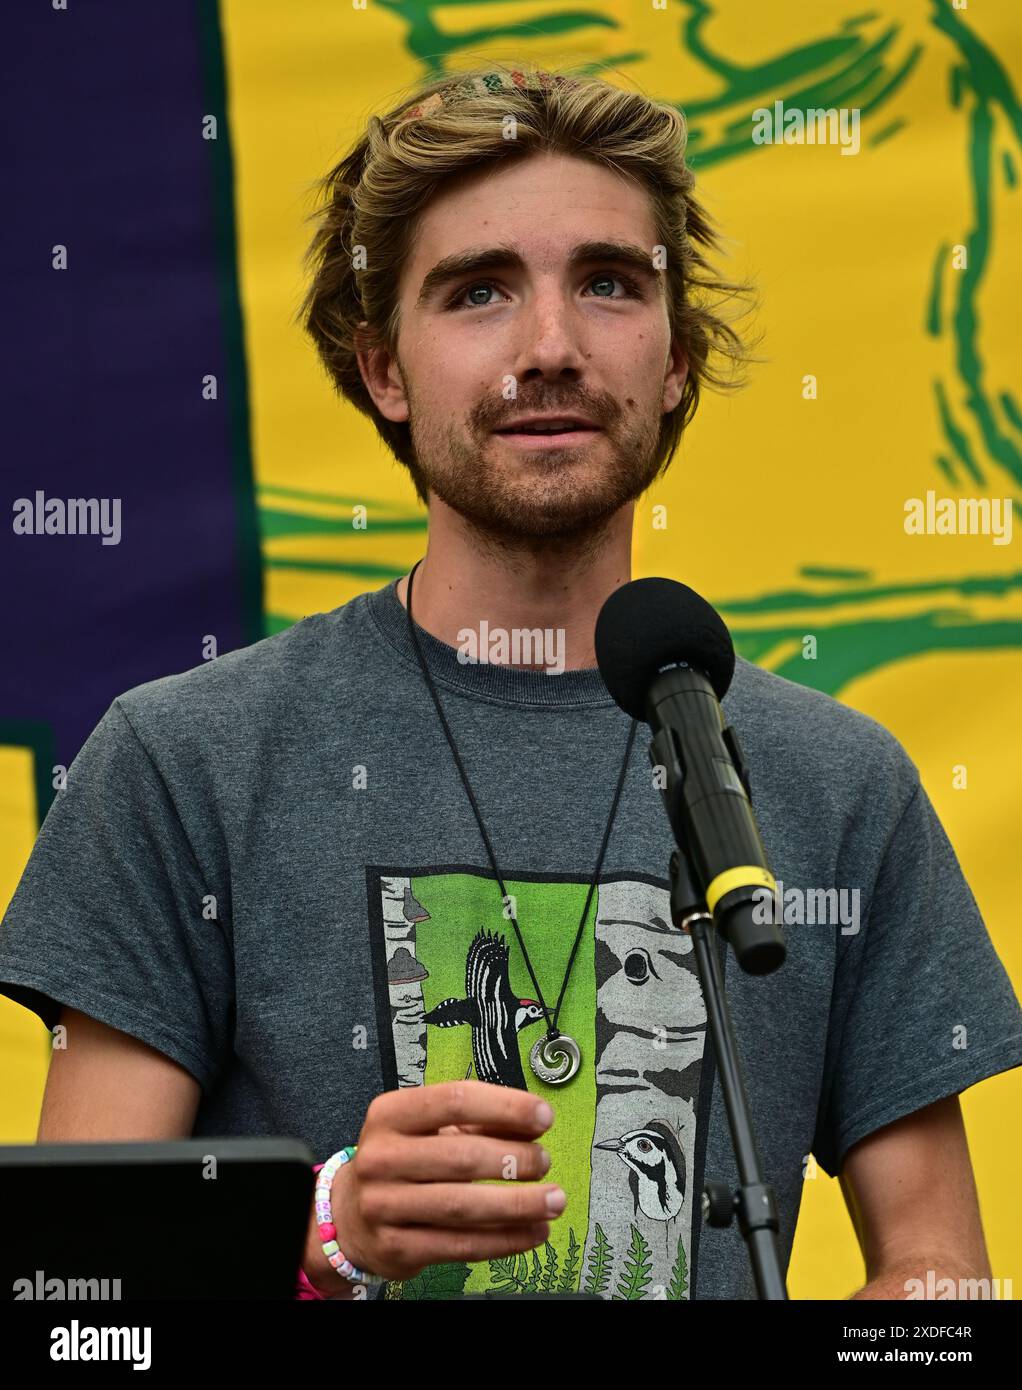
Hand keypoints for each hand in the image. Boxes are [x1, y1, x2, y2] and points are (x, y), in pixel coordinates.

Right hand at [308, 1080, 562, 1288]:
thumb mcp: (426, 1128)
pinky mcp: (397, 1248)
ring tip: (553, 1200)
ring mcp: (385, 1205)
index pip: (454, 1100)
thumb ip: (476, 1122)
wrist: (349, 1214)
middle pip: (461, 1156)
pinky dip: (504, 1240)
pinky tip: (532, 1232)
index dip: (504, 1106)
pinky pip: (460, 1245)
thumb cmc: (402, 1160)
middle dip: (514, 1159)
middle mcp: (382, 1157)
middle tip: (545, 1162)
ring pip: (463, 1206)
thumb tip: (533, 1122)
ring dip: (518, 1205)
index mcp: (390, 1115)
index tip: (543, 1116)